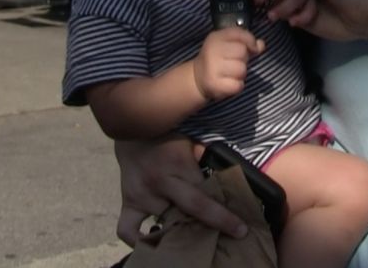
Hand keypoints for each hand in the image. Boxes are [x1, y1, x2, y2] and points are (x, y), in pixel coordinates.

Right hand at [114, 136, 246, 245]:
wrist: (133, 126)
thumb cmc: (168, 135)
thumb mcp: (191, 141)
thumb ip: (206, 158)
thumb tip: (231, 180)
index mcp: (178, 164)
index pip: (205, 194)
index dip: (223, 213)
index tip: (240, 228)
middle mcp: (159, 181)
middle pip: (190, 210)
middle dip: (213, 225)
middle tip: (231, 235)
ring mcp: (141, 194)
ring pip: (165, 224)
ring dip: (182, 231)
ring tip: (198, 236)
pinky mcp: (127, 202)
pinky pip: (127, 229)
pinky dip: (140, 240)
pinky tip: (156, 241)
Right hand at [192, 27, 263, 101]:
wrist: (197, 78)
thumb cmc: (217, 60)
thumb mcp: (228, 45)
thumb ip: (246, 42)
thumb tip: (261, 44)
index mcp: (216, 38)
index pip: (239, 33)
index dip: (250, 40)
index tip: (252, 47)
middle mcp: (212, 51)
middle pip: (242, 51)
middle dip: (244, 59)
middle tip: (235, 62)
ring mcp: (212, 68)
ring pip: (241, 69)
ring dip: (241, 74)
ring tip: (231, 73)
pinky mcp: (214, 84)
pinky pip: (238, 85)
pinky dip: (237, 86)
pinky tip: (229, 83)